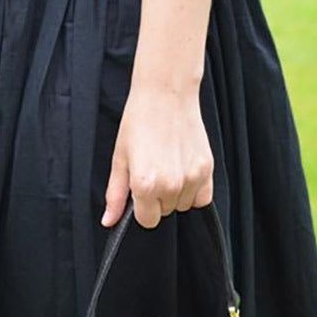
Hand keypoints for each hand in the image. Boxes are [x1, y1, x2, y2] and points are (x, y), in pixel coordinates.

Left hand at [101, 83, 214, 228]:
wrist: (166, 95)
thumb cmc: (139, 122)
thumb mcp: (120, 160)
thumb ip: (116, 195)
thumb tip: (109, 221)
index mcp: (145, 185)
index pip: (147, 221)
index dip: (142, 207)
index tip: (141, 190)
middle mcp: (170, 186)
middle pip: (165, 212)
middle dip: (158, 199)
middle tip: (155, 170)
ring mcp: (191, 178)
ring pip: (184, 205)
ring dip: (176, 194)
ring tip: (169, 167)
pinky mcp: (207, 169)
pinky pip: (203, 198)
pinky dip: (195, 191)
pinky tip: (184, 172)